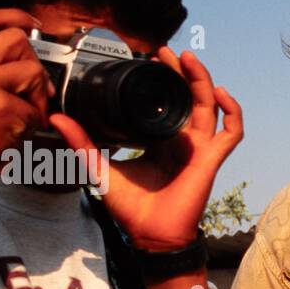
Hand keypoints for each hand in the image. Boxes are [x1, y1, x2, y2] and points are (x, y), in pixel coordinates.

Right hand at [0, 8, 52, 190]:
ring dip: (38, 95)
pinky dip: (34, 122)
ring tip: (23, 113)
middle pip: (17, 40)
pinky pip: (35, 106)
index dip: (16, 17)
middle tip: (30, 90)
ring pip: (32, 70)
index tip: (34, 25)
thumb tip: (1, 31)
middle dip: (32, 64)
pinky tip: (16, 131)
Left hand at [49, 48, 242, 249]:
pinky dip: (232, 112)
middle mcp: (182, 141)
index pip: (165, 103)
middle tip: (166, 53)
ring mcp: (199, 148)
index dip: (162, 81)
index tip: (150, 62)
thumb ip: (81, 142)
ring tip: (189, 60)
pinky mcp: (211, 159)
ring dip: (203, 80)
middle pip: (188, 97)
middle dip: (181, 72)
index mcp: (160, 141)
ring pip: (210, 106)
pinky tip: (221, 94)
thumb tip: (57, 118)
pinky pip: (231, 132)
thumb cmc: (132, 209)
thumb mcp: (100, 168)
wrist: (151, 235)